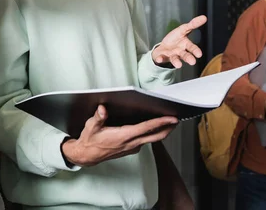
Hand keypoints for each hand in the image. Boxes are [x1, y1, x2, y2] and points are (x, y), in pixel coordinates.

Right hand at [61, 105, 177, 166]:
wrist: (86, 156)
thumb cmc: (89, 140)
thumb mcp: (90, 127)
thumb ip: (98, 118)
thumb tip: (102, 109)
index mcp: (123, 136)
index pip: (146, 128)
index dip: (161, 122)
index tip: (173, 118)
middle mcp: (130, 143)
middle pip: (156, 136)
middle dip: (169, 128)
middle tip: (179, 118)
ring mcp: (132, 147)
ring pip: (153, 139)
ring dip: (163, 131)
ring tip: (171, 120)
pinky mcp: (131, 149)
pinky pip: (146, 140)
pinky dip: (154, 134)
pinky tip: (155, 126)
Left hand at [152, 15, 206, 67]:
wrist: (164, 47)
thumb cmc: (175, 39)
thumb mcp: (183, 29)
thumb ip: (193, 24)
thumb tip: (204, 17)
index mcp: (186, 45)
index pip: (192, 48)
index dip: (195, 51)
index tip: (199, 54)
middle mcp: (180, 52)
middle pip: (185, 55)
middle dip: (189, 58)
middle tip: (192, 62)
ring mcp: (172, 55)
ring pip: (175, 59)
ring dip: (176, 62)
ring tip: (178, 65)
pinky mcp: (163, 57)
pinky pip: (161, 58)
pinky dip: (160, 59)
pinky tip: (158, 59)